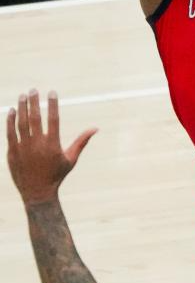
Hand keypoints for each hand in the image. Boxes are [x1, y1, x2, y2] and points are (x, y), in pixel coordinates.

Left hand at [7, 91, 96, 206]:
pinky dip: (10, 120)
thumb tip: (95, 129)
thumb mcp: (71, 159)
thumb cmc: (57, 175)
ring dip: (22, 108)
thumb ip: (82, 142)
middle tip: (33, 89)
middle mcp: (37, 145)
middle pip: (35, 118)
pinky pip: (10, 132)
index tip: (52, 92)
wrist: (37, 193)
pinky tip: (12, 110)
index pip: (53, 119)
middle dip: (34, 102)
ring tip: (23, 96)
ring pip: (21, 123)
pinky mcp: (12, 152)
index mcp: (53, 145)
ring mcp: (23, 148)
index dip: (53, 104)